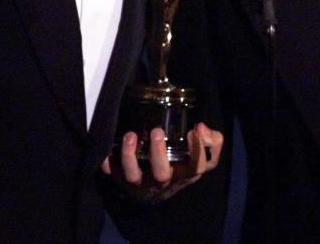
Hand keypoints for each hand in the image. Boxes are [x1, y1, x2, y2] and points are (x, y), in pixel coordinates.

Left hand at [101, 122, 222, 202]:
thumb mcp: (201, 157)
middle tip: (157, 131)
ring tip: (131, 135)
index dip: (197, 151)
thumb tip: (202, 127)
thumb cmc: (181, 166)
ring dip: (130, 156)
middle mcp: (163, 181)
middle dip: (158, 153)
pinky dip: (108, 164)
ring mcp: (141, 183)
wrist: (158, 192)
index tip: (195, 130)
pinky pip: (112, 175)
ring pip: (134, 175)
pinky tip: (107, 152)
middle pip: (161, 174)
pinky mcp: (123, 181)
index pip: (196, 167)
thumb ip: (212, 142)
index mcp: (185, 174)